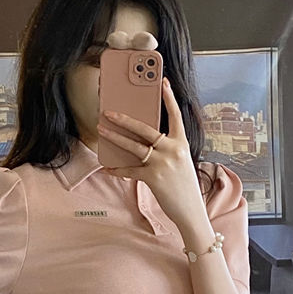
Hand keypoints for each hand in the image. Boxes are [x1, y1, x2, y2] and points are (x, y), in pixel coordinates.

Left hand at [96, 77, 206, 228]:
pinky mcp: (153, 177)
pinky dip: (117, 169)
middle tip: (109, 111)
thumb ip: (165, 149)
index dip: (169, 98)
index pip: (175, 116)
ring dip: (115, 138)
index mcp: (182, 143)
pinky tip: (107, 167)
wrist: (191, 211)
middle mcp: (173, 150)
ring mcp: (163, 163)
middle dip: (125, 119)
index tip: (162, 82)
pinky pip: (130, 170)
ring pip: (134, 146)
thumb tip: (142, 141)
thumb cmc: (183, 186)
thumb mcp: (180, 162)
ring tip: (101, 130)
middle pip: (146, 129)